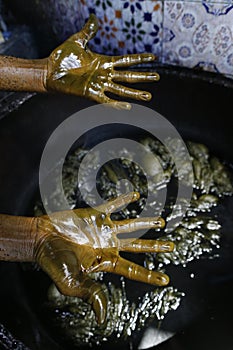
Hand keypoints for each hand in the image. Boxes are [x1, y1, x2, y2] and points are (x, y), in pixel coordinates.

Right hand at [34, 192, 173, 323]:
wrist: (41, 238)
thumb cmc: (55, 262)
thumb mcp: (72, 283)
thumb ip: (91, 294)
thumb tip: (102, 318)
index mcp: (105, 262)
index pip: (133, 271)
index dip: (149, 276)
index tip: (166, 281)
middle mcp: (108, 245)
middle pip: (138, 246)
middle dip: (155, 247)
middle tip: (171, 246)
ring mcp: (103, 229)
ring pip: (131, 226)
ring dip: (146, 222)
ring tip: (161, 221)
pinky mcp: (96, 214)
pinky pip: (113, 205)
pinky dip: (124, 200)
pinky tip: (135, 195)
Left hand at [45, 14, 159, 108]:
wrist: (49, 71)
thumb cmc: (62, 57)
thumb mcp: (77, 41)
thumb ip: (88, 32)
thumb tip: (93, 18)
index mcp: (103, 62)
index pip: (125, 61)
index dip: (139, 59)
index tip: (153, 58)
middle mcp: (104, 74)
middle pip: (128, 76)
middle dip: (143, 77)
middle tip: (157, 78)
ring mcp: (98, 85)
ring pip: (121, 90)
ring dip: (135, 93)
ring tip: (148, 96)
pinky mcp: (90, 94)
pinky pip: (106, 100)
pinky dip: (117, 104)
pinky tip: (128, 107)